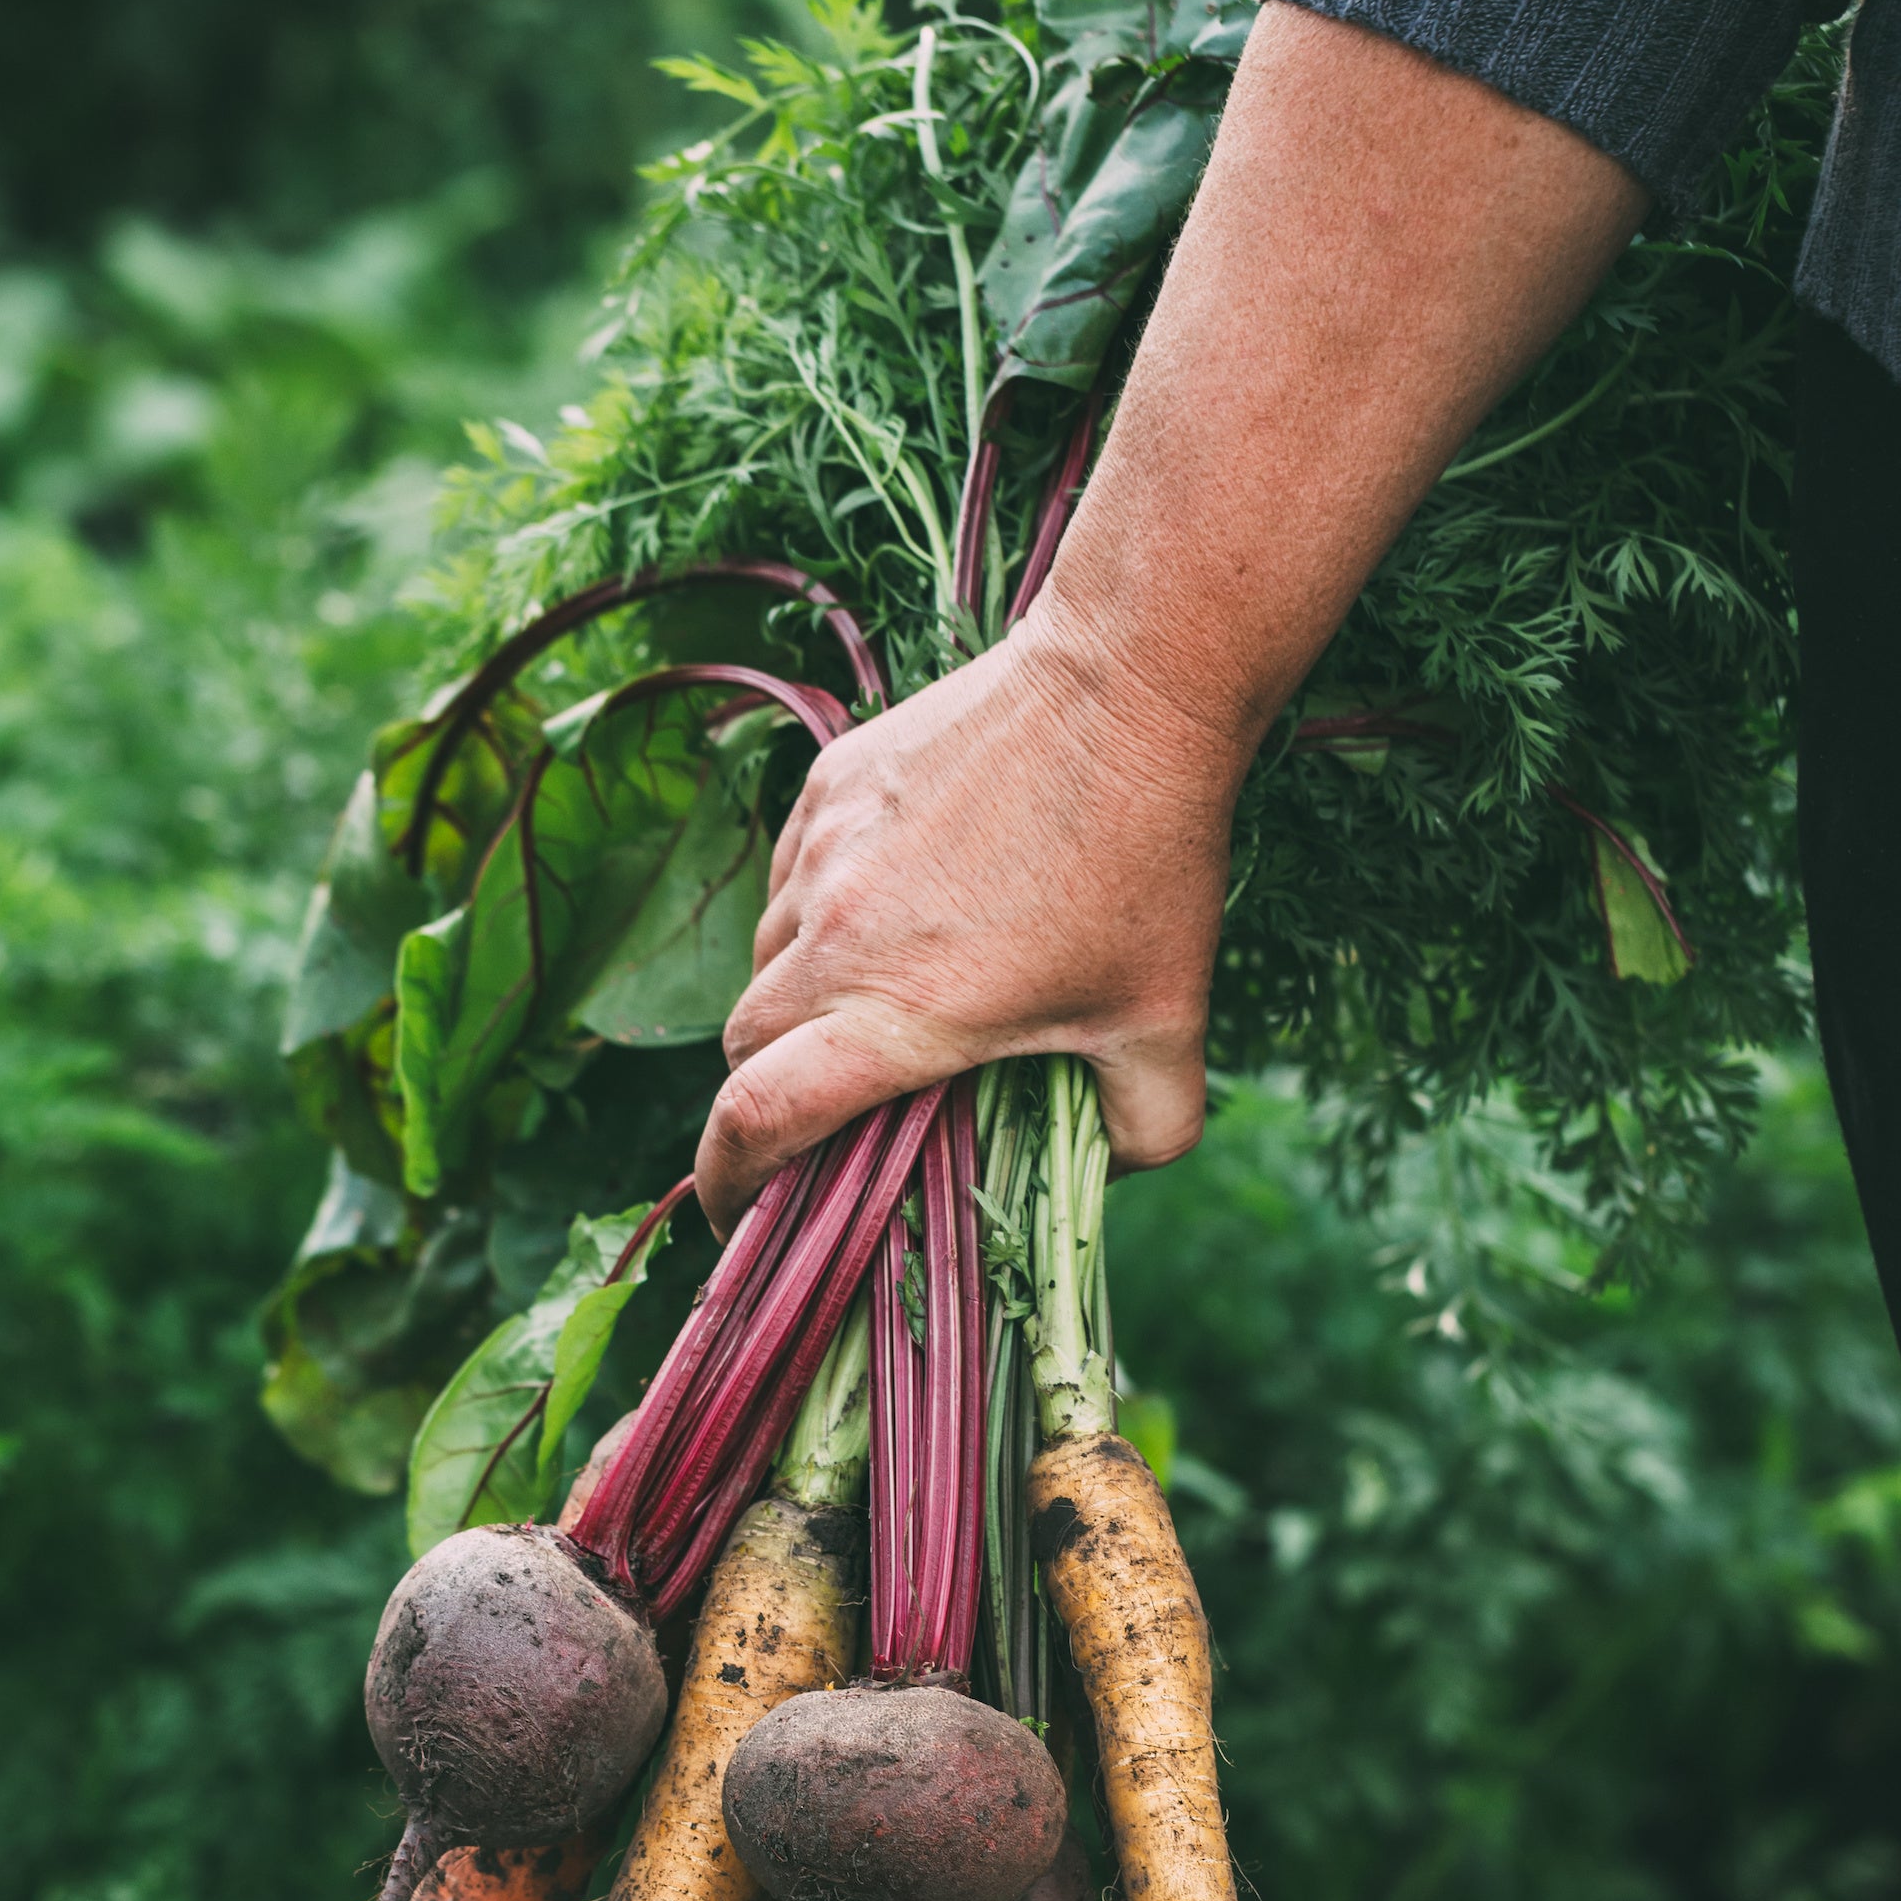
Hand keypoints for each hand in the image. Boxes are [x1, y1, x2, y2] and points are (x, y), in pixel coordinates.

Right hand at [695, 590, 1241, 1231]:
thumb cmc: (1152, 862)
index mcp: (900, 1012)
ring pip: (765, 963)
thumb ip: (1144, 1135)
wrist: (1129, 680)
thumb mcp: (1172, 1028)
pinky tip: (894, 920)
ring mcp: (822, 853)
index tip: (741, 1221)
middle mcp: (837, 936)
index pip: (755, 1118)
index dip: (729, 1186)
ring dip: (797, 1010)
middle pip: (744, 1051)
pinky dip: (817, 926)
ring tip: (874, 1015)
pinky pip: (791, 884)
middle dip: (766, 1103)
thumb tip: (1100, 1179)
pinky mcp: (828, 786)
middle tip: (827, 1123)